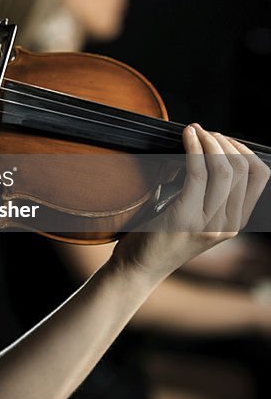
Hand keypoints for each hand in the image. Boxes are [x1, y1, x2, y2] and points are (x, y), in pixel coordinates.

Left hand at [112, 124, 269, 283]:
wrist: (139, 267)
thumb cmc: (160, 236)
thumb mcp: (195, 215)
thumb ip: (207, 192)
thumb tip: (206, 150)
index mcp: (235, 222)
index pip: (259, 176)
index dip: (243, 150)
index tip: (222, 138)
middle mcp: (228, 225)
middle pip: (242, 169)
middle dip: (223, 142)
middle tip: (204, 131)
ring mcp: (209, 224)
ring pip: (222, 170)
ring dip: (208, 142)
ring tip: (194, 131)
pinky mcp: (185, 218)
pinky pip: (196, 173)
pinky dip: (192, 148)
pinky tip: (185, 136)